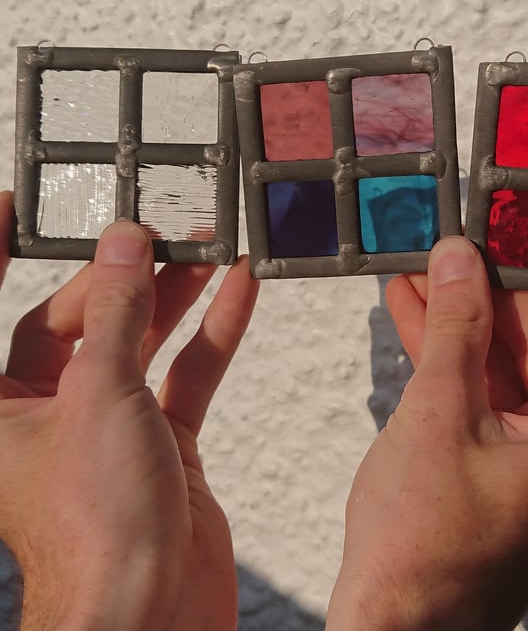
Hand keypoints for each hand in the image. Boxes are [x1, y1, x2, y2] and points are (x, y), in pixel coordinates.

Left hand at [0, 192, 258, 630]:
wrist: (153, 608)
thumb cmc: (94, 526)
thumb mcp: (99, 393)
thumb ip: (115, 311)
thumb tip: (125, 246)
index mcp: (1, 408)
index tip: (13, 205)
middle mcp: (50, 412)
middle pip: (85, 319)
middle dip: (125, 275)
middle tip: (159, 234)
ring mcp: (111, 424)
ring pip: (142, 341)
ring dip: (176, 297)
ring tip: (207, 250)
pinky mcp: (163, 440)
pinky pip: (187, 372)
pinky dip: (212, 333)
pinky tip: (236, 293)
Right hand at [327, 228, 527, 630]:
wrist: (394, 625)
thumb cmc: (430, 544)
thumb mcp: (439, 418)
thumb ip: (455, 332)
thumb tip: (460, 256)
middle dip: (509, 284)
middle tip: (475, 231)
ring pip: (507, 355)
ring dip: (465, 312)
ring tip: (424, 261)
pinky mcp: (490, 447)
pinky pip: (475, 381)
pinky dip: (446, 345)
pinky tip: (409, 305)